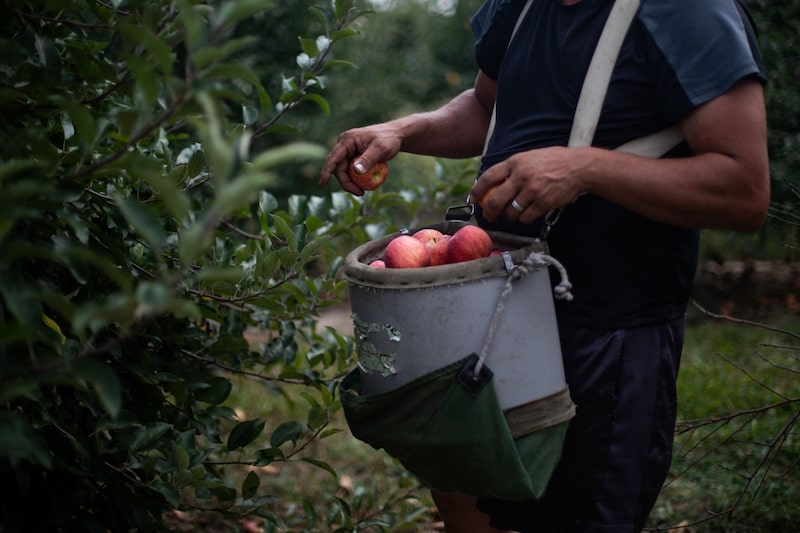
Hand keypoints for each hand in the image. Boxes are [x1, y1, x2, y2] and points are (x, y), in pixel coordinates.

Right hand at [319, 123, 402, 194]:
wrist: (396, 135)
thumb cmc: (388, 139)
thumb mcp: (380, 149)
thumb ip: (367, 159)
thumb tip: (355, 171)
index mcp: (347, 141)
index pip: (333, 158)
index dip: (326, 172)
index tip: (322, 184)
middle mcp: (345, 146)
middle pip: (339, 168)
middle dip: (346, 182)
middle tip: (360, 193)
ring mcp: (349, 152)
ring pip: (345, 171)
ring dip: (352, 182)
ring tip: (363, 191)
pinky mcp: (354, 157)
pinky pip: (352, 171)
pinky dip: (357, 179)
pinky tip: (366, 185)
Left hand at [470, 146, 587, 222]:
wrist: (578, 167)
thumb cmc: (553, 161)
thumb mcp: (529, 157)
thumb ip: (512, 169)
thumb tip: (492, 184)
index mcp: (515, 162)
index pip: (488, 177)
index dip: (477, 190)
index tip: (472, 199)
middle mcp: (522, 176)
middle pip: (495, 200)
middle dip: (489, 212)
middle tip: (488, 216)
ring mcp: (532, 190)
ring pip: (511, 212)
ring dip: (509, 216)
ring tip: (513, 213)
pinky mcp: (543, 202)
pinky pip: (526, 217)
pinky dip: (524, 218)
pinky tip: (527, 214)